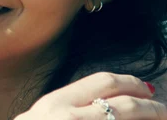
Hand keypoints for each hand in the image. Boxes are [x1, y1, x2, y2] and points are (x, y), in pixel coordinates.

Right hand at [15, 72, 166, 119]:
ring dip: (150, 118)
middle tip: (163, 109)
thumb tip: (103, 102)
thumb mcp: (42, 114)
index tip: (145, 89)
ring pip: (125, 118)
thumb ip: (67, 105)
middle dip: (150, 105)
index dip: (130, 82)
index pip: (103, 82)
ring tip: (161, 118)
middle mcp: (70, 115)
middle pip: (123, 103)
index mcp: (58, 101)